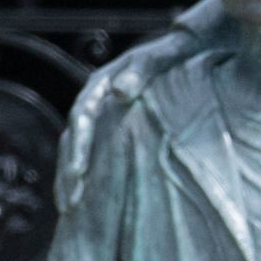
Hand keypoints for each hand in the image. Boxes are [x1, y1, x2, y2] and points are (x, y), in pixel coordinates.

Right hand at [55, 28, 194, 210]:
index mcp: (102, 84)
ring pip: (76, 150)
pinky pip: (93, 156)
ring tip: (71, 211)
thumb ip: (142, 70)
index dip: (79, 147)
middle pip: (73, 139)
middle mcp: (95, 101)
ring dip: (71, 179)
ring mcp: (102, 118)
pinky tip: (87, 203)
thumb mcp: (163, 57)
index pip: (82, 118)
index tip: (79, 174)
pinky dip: (88, 177)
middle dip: (69, 172)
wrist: (190, 50)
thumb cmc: (177, 55)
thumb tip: (119, 92)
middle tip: (71, 206)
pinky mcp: (114, 131)